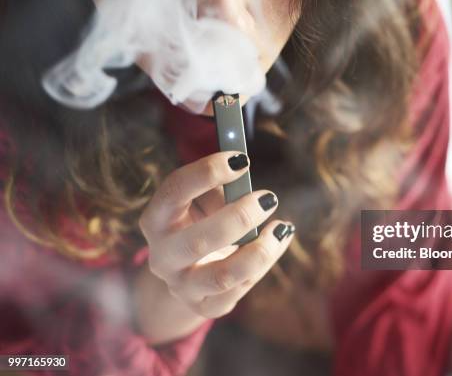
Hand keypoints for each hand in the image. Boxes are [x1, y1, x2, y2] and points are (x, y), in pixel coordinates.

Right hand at [138, 151, 294, 318]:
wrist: (187, 272)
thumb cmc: (201, 223)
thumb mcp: (203, 202)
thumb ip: (221, 189)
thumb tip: (244, 170)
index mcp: (156, 220)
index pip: (174, 191)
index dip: (207, 172)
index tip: (242, 160)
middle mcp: (162, 256)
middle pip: (200, 240)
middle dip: (239, 217)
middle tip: (268, 198)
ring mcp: (181, 286)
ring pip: (223, 275)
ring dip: (259, 250)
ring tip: (280, 227)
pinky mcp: (204, 306)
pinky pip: (239, 290)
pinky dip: (265, 265)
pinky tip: (276, 242)